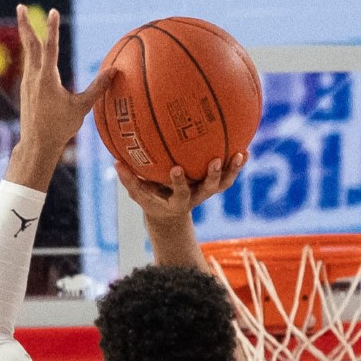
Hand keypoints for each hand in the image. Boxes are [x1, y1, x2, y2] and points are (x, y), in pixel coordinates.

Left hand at [12, 7, 109, 164]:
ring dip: (27, 35)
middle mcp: (34, 77)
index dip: (52, 29)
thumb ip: (97, 88)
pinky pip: (29, 64)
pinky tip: (32, 50)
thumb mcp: (81, 108)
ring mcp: (27, 82)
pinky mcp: (25, 89)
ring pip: (28, 53)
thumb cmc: (60, 128)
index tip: (53, 12)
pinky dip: (31, 52)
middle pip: (30, 44)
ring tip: (25, 20)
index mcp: (47, 79)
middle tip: (21, 6)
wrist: (36, 144)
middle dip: (25, 24)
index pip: (50, 48)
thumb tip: (114, 71)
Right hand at [116, 154, 244, 227]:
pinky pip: (228, 174)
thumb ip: (129, 180)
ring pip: (224, 183)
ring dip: (233, 169)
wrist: (170, 213)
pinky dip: (237, 163)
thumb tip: (115, 162)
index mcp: (179, 200)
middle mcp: (197, 196)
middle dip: (213, 176)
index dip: (179, 182)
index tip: (176, 169)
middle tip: (215, 161)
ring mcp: (207, 190)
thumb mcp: (139, 193)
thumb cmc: (152, 199)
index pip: (180, 192)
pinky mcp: (214, 184)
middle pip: (209, 189)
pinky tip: (245, 147)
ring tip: (240, 154)